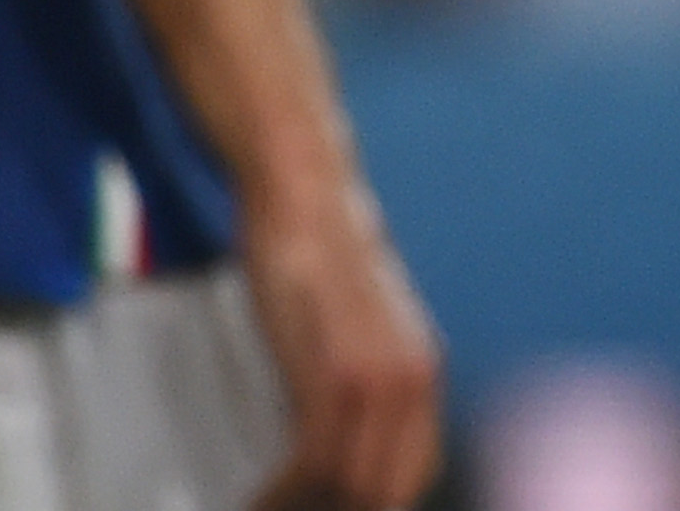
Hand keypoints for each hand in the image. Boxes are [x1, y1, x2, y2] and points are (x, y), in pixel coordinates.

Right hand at [237, 167, 442, 510]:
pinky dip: (280, 493)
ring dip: (300, 508)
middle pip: (386, 492)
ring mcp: (379, 376)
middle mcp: (414, 380)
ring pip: (350, 487)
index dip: (371, 506)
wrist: (307, 199)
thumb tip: (346, 445)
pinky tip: (254, 501)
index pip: (414, 478)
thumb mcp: (362, 331)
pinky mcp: (335, 369)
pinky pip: (314, 461)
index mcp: (424, 375)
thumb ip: (366, 384)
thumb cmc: (320, 265)